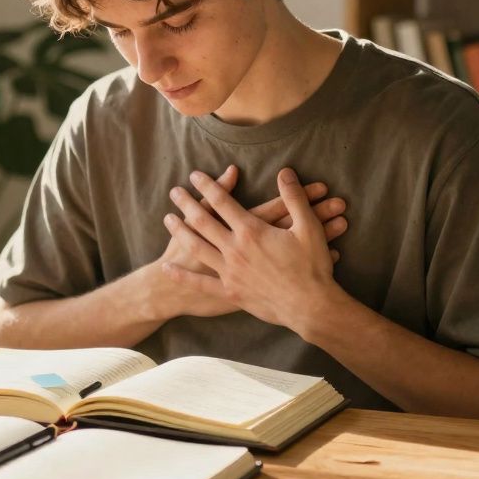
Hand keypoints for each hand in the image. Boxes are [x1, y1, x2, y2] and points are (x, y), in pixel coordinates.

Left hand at [161, 167, 348, 333]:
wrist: (310, 306)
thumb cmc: (312, 266)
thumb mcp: (308, 226)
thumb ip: (294, 197)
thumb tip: (284, 172)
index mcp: (251, 231)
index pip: (222, 202)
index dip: (207, 186)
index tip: (194, 175)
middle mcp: (235, 249)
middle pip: (203, 221)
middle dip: (187, 204)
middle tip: (174, 192)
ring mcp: (229, 271)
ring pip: (197, 247)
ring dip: (180, 231)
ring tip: (167, 218)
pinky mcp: (229, 292)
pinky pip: (200, 283)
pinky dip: (182, 275)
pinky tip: (168, 267)